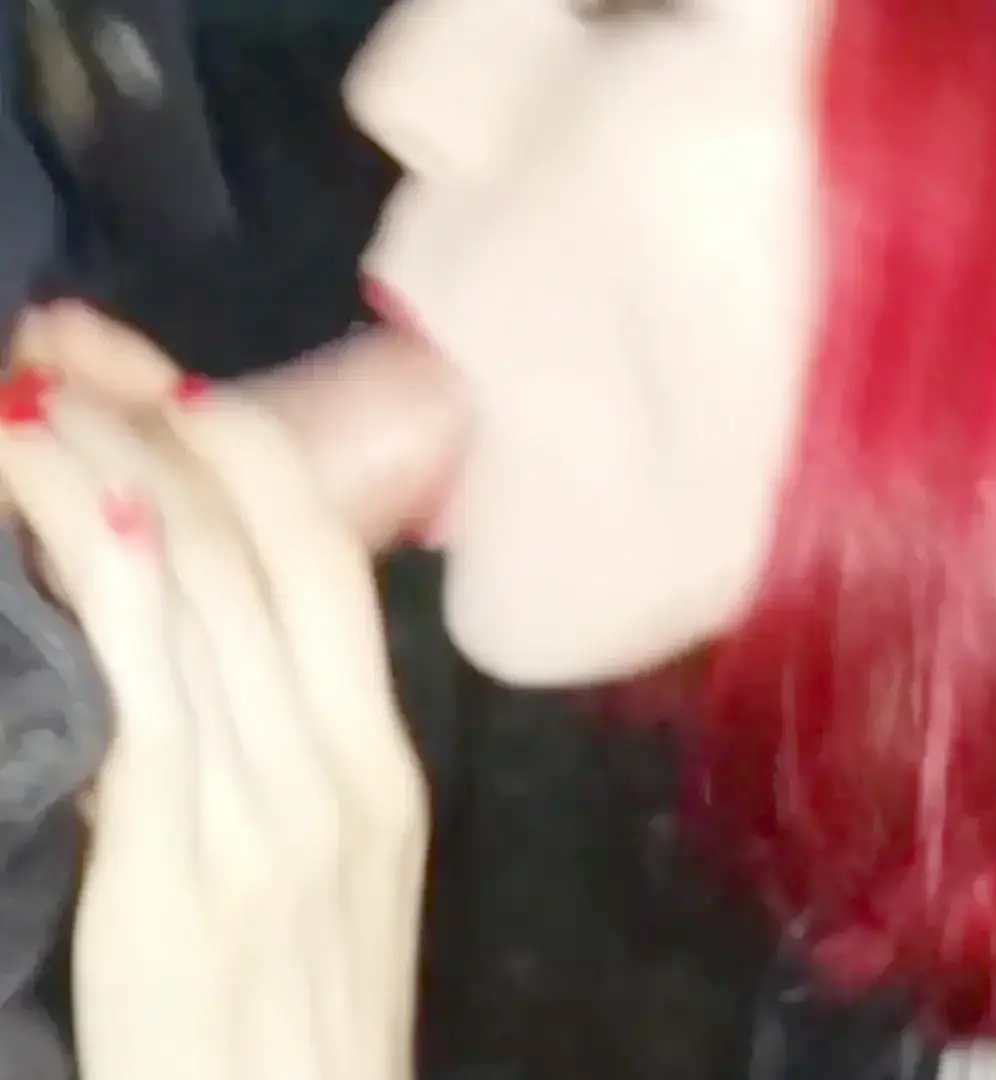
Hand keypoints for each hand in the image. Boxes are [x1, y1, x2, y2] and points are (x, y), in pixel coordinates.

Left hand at [3, 309, 429, 1079]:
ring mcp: (272, 818)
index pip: (323, 558)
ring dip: (105, 471)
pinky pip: (153, 690)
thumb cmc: (299, 1037)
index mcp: (381, 769)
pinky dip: (110, 576)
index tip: (147, 372)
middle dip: (154, 419)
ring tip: (22, 396)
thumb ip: (273, 772)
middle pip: (261, 547)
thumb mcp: (328, 888)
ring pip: (204, 593)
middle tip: (56, 339)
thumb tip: (186, 660)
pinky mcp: (183, 875)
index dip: (238, 442)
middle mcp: (339, 771)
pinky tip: (58, 501)